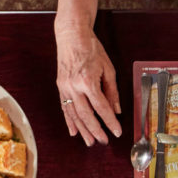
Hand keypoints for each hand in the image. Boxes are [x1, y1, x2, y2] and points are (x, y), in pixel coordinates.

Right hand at [55, 25, 121, 146]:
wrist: (72, 35)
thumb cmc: (91, 48)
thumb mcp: (108, 68)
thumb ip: (112, 91)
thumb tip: (117, 110)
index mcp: (88, 81)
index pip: (101, 108)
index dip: (110, 122)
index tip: (116, 132)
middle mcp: (74, 86)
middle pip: (86, 115)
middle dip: (96, 131)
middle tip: (103, 141)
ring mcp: (65, 87)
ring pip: (74, 115)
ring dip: (82, 130)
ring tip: (90, 141)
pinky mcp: (60, 87)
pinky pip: (64, 108)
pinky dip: (69, 121)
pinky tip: (74, 132)